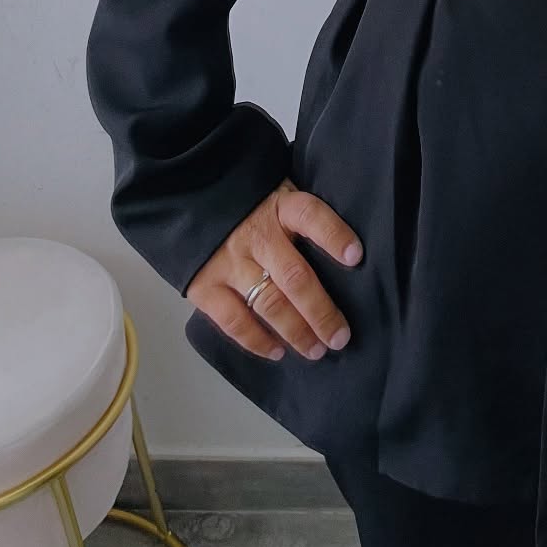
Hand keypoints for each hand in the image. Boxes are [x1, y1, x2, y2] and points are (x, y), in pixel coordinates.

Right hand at [185, 176, 362, 362]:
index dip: (334, 236)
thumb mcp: (279, 194)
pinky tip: (278, 352)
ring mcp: (228, 262)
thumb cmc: (251, 206)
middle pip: (295, 276)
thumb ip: (303, 218)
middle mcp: (255, 235)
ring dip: (296, 332)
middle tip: (340, 337)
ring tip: (316, 350)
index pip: (310, 216)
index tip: (356, 257)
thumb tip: (347, 252)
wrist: (191, 200)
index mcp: (279, 207)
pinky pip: (234, 320)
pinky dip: (257, 341)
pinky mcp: (204, 286)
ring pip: (269, 303)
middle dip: (321, 312)